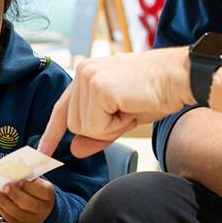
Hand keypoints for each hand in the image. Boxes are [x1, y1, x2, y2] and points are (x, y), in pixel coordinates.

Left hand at [0, 177, 54, 222]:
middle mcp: (43, 209)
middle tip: (5, 187)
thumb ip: (26, 179)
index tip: (20, 181)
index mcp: (48, 195)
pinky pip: (11, 219)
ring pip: (18, 214)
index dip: (30, 187)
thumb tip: (11, 175)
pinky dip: (1, 209)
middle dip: (15, 195)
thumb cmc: (35, 191)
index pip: (41, 191)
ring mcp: (34, 220)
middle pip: (30, 204)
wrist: (41, 207)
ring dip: (4, 203)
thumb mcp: (36, 182)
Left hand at [37, 48, 191, 158]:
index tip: (42, 152)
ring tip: (129, 107)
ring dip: (110, 127)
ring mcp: (88, 77)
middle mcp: (82, 71)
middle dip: (102, 128)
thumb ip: (95, 134)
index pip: (62, 108)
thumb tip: (74, 150)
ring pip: (83, 128)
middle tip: (127, 110)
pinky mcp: (98, 88)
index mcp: (86, 73)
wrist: (179, 78)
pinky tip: (130, 107)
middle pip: (74, 124)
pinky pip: (96, 127)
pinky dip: (115, 126)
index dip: (52, 133)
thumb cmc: (155, 94)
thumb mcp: (120, 118)